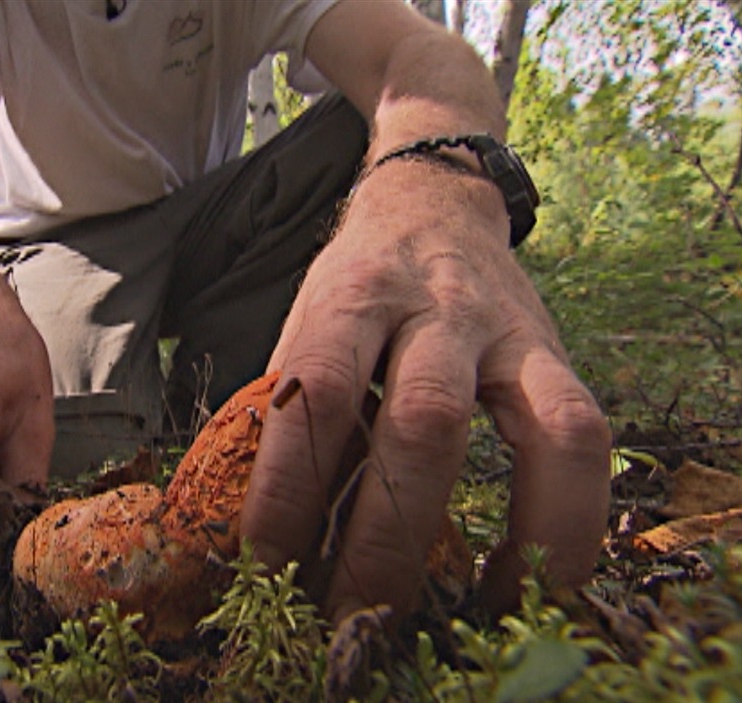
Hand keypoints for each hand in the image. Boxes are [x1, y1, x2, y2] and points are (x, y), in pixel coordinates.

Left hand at [240, 162, 611, 619]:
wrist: (431, 204)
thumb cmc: (356, 287)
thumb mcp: (307, 323)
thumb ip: (295, 407)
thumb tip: (268, 523)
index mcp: (348, 300)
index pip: (316, 394)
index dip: (288, 487)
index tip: (266, 565)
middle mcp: (432, 310)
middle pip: (421, 422)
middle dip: (388, 536)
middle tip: (355, 616)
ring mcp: (506, 330)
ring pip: (532, 427)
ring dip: (510, 533)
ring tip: (474, 611)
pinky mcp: (555, 352)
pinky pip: (585, 436)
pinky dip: (570, 515)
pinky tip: (539, 574)